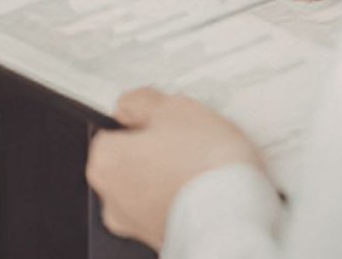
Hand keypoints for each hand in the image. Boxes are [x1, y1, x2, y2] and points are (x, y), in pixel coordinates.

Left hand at [87, 88, 263, 250]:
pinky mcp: (163, 239)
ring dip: (169, 177)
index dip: (143, 123)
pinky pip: (168, 210)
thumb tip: (129, 105)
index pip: (113, 132)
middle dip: (155, 151)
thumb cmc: (206, 164)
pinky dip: (182, 200)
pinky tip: (204, 189)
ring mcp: (137, 225)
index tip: (165, 123)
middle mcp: (112, 200)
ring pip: (150, 187)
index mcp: (105, 163)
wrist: (236, 215)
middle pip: (130, 162)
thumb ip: (140, 102)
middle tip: (188, 143)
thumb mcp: (173, 108)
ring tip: (202, 167)